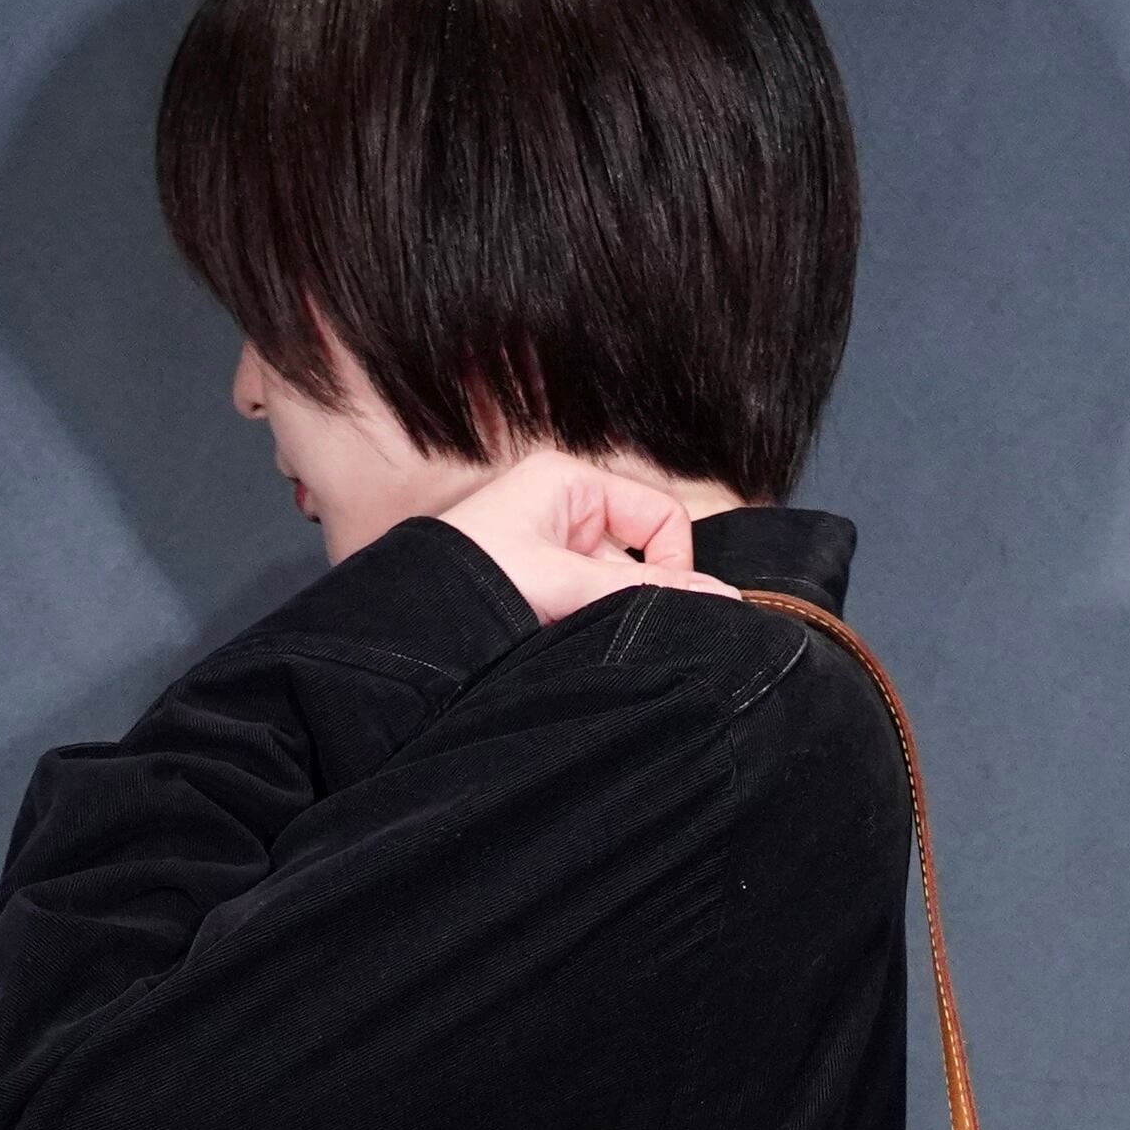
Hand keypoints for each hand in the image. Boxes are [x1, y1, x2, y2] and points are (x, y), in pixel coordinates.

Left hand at [436, 443, 736, 624]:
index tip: (655, 607)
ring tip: (570, 637)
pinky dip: (587, 631)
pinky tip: (562, 646)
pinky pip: (589, 608)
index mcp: (570, 483)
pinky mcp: (541, 590)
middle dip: (635, 597)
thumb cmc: (469, 582)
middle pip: (641, 555)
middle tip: (609, 629)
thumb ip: (641, 590)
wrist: (407, 632)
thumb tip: (722, 601)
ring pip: (616, 588)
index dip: (670, 564)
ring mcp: (553, 551)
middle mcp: (565, 510)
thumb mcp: (562, 580)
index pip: (659, 517)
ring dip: (606, 619)